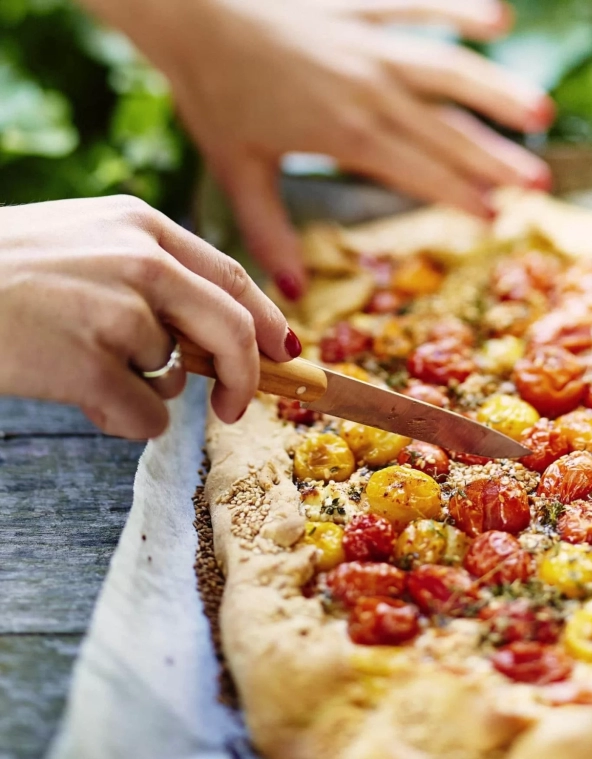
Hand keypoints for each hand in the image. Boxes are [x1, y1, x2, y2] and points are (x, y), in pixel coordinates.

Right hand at [0, 196, 296, 438]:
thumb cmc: (7, 272)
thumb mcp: (84, 243)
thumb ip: (150, 275)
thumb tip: (214, 342)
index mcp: (140, 224)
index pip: (230, 276)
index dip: (266, 320)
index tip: (284, 353)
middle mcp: (139, 260)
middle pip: (232, 329)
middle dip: (248, 376)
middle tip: (236, 407)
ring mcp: (116, 311)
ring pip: (175, 379)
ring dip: (144, 390)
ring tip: (84, 369)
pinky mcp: (91, 363)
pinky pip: (145, 417)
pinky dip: (122, 421)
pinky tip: (79, 395)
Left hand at [83, 0, 553, 298]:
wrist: (191, 7)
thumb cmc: (212, 92)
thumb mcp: (238, 171)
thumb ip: (269, 233)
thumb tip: (288, 295)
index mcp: (346, 134)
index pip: (419, 171)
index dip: (459, 195)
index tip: (495, 217)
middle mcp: (371, 89)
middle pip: (446, 130)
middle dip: (495, 159)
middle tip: (539, 183)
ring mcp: (370, 42)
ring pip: (448, 69)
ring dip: (496, 91)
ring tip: (540, 113)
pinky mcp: (360, 5)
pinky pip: (419, 6)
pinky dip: (459, 10)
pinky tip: (498, 19)